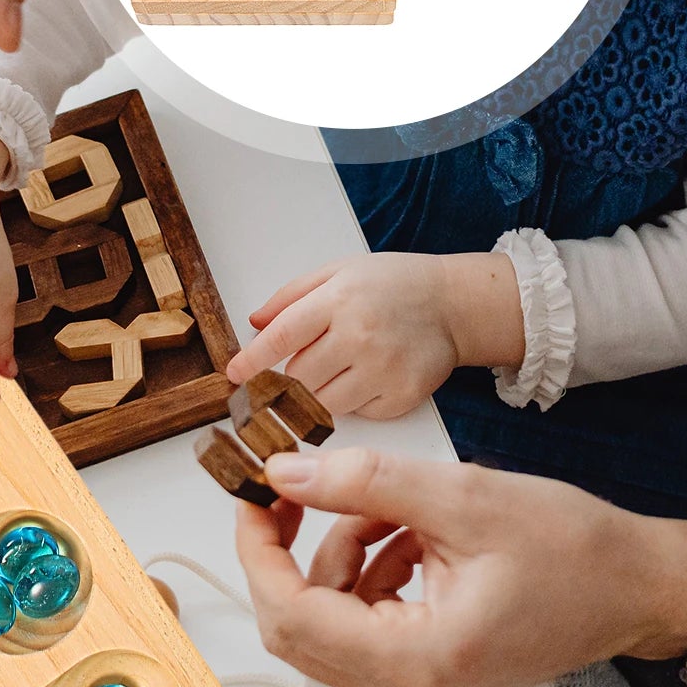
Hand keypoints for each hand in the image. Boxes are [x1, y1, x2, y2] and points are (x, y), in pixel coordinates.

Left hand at [228, 252, 524, 418]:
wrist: (452, 304)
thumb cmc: (391, 284)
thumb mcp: (337, 272)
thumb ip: (291, 297)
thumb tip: (253, 323)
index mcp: (339, 300)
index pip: (282, 337)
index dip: (253, 361)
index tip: (234, 375)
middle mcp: (361, 336)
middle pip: (299, 378)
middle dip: (282, 382)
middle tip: (280, 378)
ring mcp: (384, 370)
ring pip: (323, 403)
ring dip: (313, 395)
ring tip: (328, 372)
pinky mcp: (403, 396)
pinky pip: (357, 414)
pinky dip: (350, 403)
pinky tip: (361, 379)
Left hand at [235, 447, 686, 686]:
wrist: (637, 587)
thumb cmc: (573, 553)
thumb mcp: (459, 498)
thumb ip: (360, 483)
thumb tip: (283, 473)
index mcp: (416, 665)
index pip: (291, 616)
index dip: (257, 551)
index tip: (250, 495)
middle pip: (298, 623)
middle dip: (286, 547)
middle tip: (291, 486)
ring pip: (326, 613)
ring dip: (337, 548)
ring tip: (388, 504)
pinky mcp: (421, 670)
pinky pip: (358, 615)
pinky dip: (364, 564)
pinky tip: (404, 529)